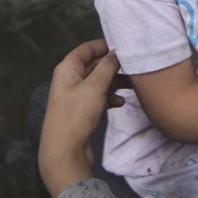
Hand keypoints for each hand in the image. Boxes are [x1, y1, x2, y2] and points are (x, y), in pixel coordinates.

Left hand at [38, 39, 126, 197]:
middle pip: (94, 64)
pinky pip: (98, 97)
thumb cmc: (76, 116)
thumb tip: (117, 52)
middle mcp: (69, 79)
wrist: (64, 152)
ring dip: (115, 82)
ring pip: (99, 81)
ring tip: (133, 85)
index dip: (104, 44)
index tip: (124, 45)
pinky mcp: (81, 111)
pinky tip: (120, 103)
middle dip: (114, 65)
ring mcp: (75, 96)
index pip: (87, 48)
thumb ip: (107, 66)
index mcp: (67, 69)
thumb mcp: (94, 87)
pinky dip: (110, 97)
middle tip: (134, 66)